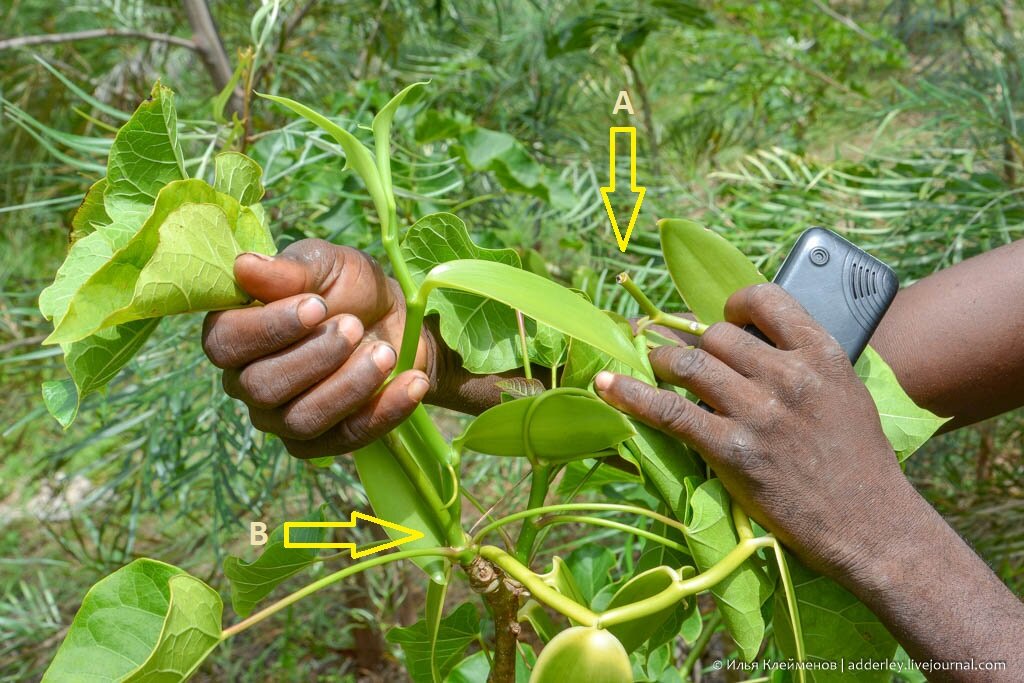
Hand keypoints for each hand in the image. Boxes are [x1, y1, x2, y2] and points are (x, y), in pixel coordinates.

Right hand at [202, 239, 433, 457]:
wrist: (401, 323)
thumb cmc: (351, 289)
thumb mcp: (327, 266)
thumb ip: (289, 270)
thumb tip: (244, 267)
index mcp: (236, 332)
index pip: (225, 342)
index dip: (268, 328)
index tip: (316, 306)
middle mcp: (247, 381)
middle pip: (261, 386)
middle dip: (315, 356)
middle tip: (354, 326)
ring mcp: (280, 419)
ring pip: (301, 419)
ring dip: (348, 386)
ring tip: (385, 352)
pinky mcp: (321, 443)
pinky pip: (344, 439)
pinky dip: (382, 412)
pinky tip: (411, 384)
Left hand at [594, 283, 923, 577]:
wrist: (871, 527)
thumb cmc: (860, 463)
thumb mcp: (845, 394)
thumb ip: (804, 364)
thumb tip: (753, 344)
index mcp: (822, 355)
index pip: (765, 299)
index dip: (734, 304)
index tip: (724, 318)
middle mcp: (788, 376)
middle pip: (717, 336)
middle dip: (691, 341)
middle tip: (672, 350)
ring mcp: (759, 412)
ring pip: (688, 364)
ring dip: (661, 361)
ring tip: (649, 363)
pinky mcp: (732, 450)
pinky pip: (669, 411)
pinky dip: (631, 394)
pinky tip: (606, 385)